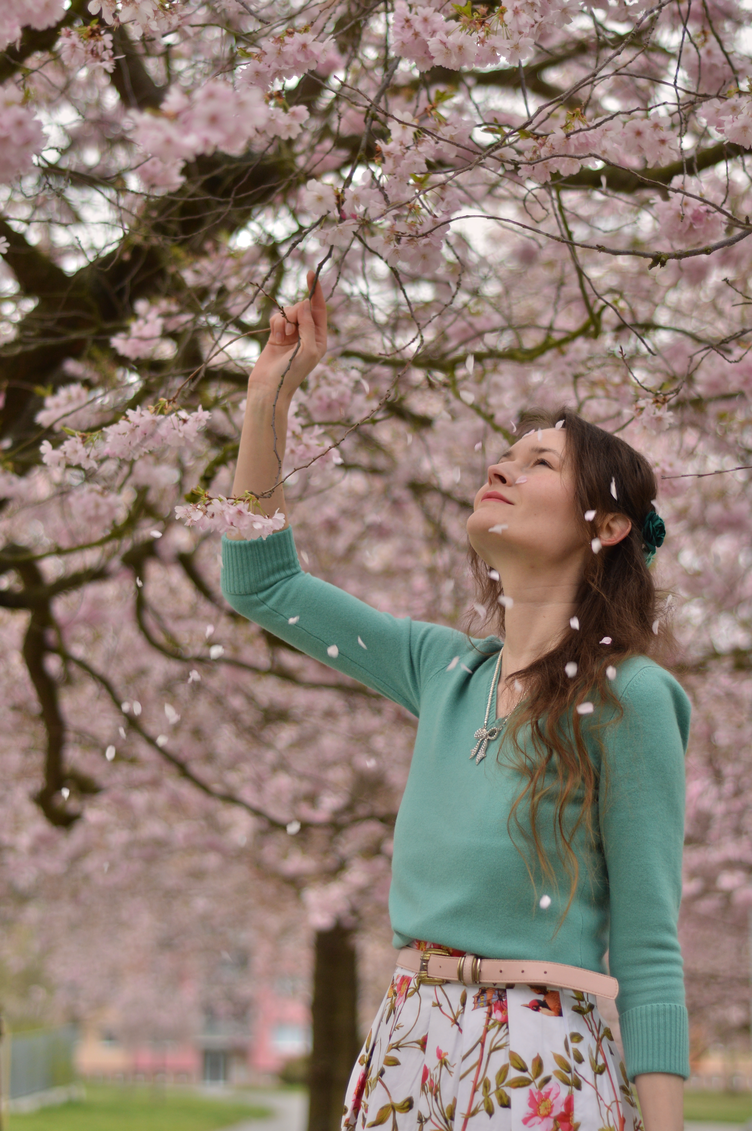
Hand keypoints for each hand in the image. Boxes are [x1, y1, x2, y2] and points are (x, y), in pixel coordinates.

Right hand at [250, 269, 327, 399]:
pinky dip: (275, 324)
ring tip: (282, 338)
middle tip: (291, 330)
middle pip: (302, 308)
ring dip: (284, 321)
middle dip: (295, 313)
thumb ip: (308, 325)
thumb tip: (304, 303)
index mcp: (320, 338)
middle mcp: (307, 334)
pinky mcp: (277, 334)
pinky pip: (277, 317)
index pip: (319, 309)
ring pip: (288, 311)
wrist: (269, 386)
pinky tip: (275, 338)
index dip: (316, 291)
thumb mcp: (308, 349)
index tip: (311, 273)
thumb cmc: (292, 372)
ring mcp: (292, 334)